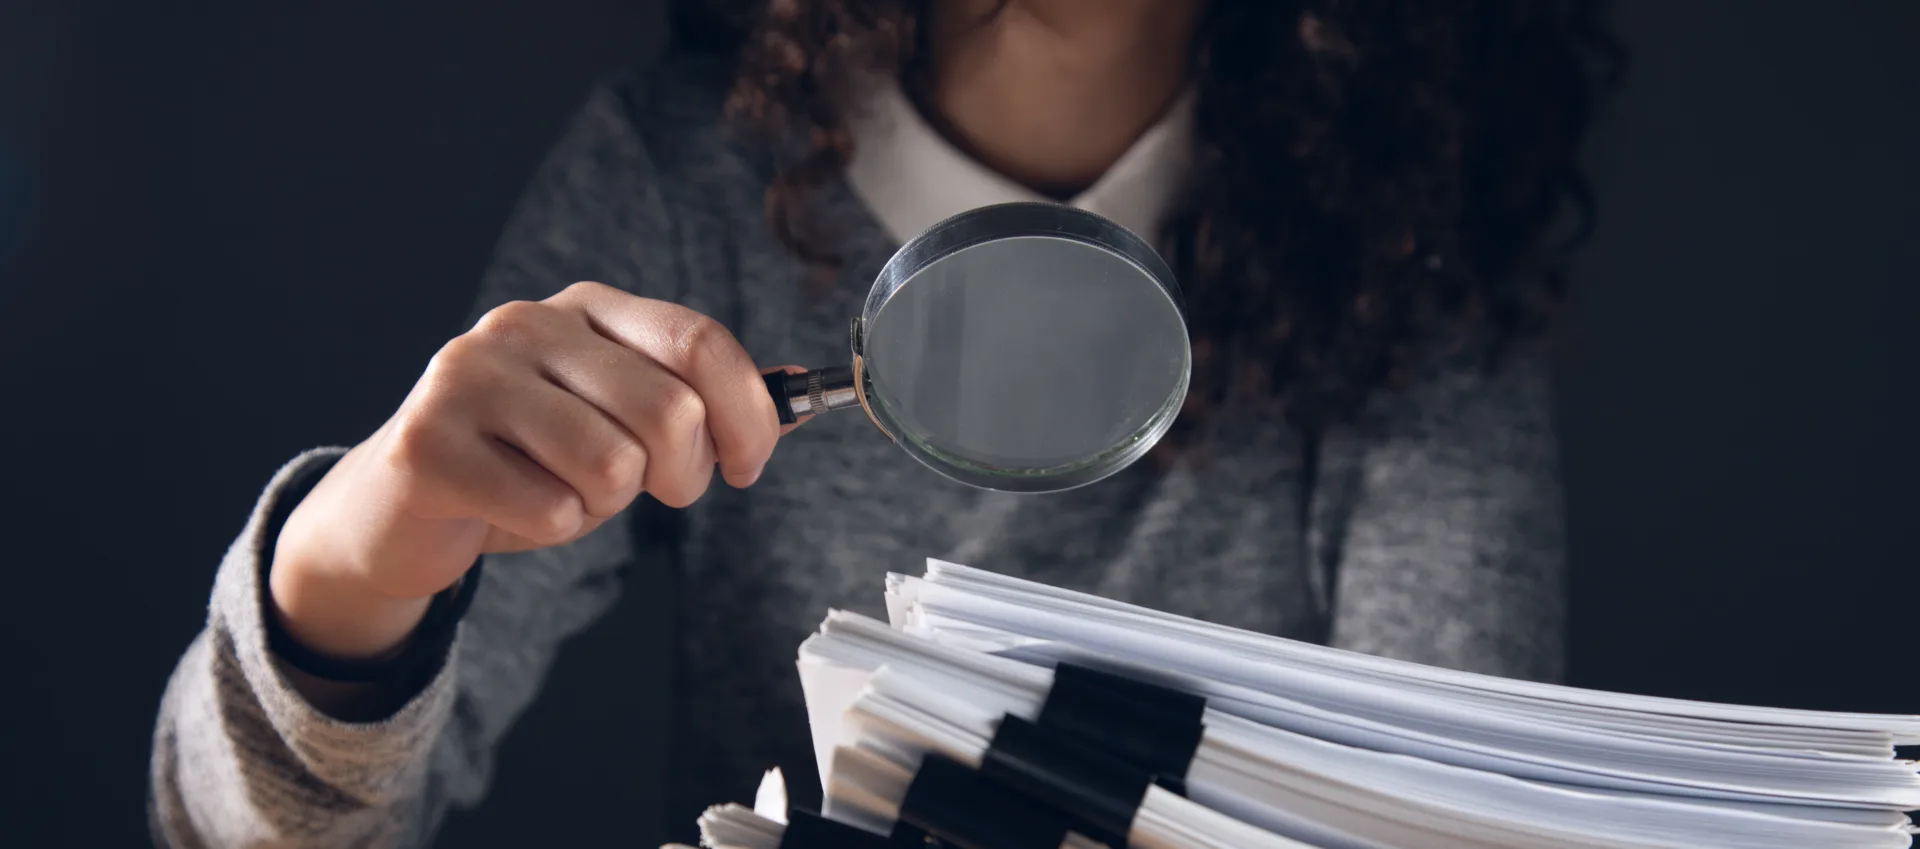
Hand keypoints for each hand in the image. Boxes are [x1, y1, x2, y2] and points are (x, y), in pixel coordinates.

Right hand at [270, 282, 794, 663]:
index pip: (699, 342)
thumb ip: (697, 405)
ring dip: (603, 505)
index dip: (747, 413)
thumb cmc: (525, 463)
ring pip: (612, 464)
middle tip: (652, 491)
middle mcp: (525, 325)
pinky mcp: (430, 442)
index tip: (749, 464)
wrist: (397, 509)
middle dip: (681, 474)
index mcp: (585, 311)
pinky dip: (550, 528)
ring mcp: (470, 377)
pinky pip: (549, 508)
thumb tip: (802, 399)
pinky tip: (511, 508)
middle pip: (668, 409)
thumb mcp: (618, 422)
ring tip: (559, 491)